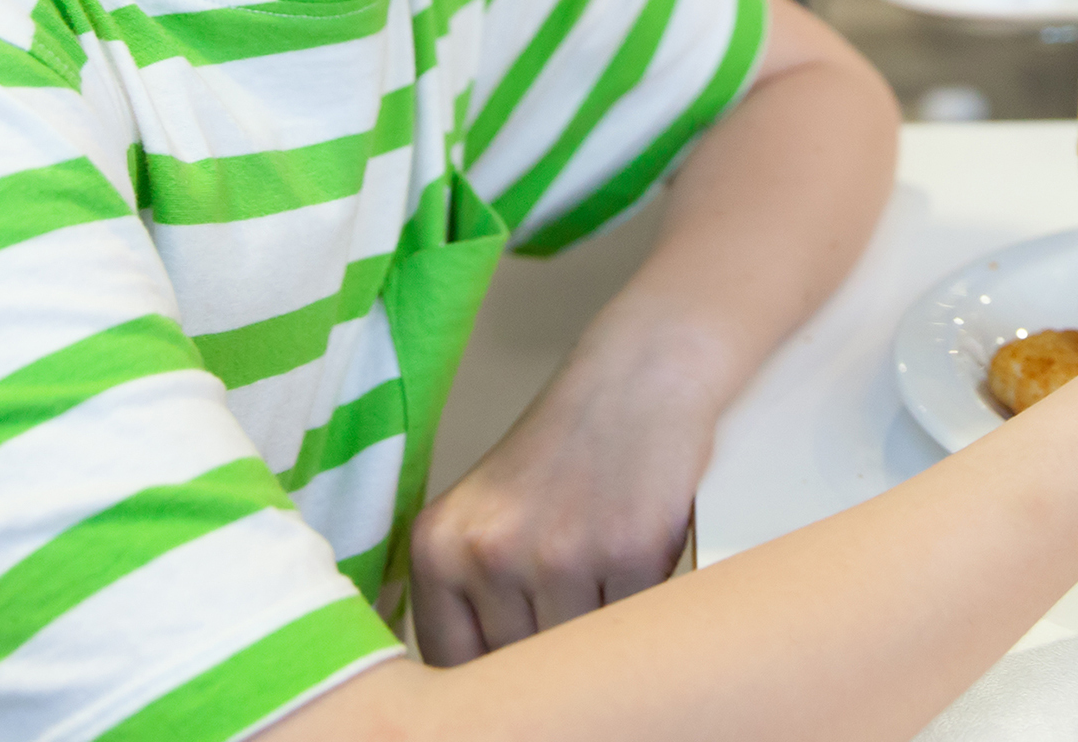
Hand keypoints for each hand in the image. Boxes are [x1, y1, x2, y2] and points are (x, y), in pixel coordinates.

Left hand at [410, 325, 724, 665]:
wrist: (638, 378)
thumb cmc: (563, 452)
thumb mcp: (487, 515)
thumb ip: (471, 599)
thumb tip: (481, 699)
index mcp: (438, 546)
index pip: (450, 665)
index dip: (489, 680)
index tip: (513, 675)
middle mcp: (490, 551)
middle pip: (515, 667)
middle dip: (544, 648)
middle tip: (569, 600)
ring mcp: (561, 554)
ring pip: (574, 656)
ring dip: (595, 633)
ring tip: (604, 573)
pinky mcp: (631, 552)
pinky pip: (632, 628)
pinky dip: (639, 608)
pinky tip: (636, 561)